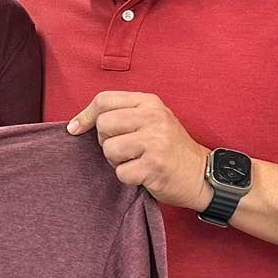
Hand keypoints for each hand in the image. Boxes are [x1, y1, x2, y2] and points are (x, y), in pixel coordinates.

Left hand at [67, 91, 210, 210]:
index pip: (104, 99)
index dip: (85, 115)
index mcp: (149, 103)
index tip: (75, 128)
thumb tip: (76, 124)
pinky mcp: (155, 167)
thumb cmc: (170, 148)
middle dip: (105, 141)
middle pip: (103, 124)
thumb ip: (122, 115)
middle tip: (123, 149)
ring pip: (109, 149)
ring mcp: (155, 142)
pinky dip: (127, 177)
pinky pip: (121, 172)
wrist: (202, 174)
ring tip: (135, 161)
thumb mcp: (152, 120)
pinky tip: (143, 174)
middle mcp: (153, 118)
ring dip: (116, 161)